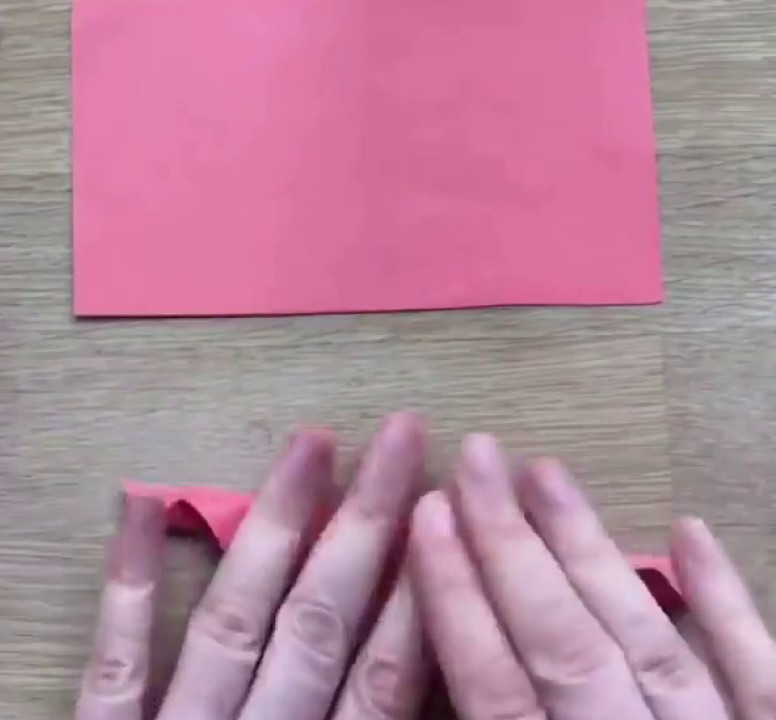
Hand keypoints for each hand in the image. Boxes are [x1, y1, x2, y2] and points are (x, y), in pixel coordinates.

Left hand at [75, 414, 430, 719]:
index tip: (445, 513)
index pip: (380, 683)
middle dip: (365, 527)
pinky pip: (117, 660)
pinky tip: (143, 501)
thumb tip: (403, 671)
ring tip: (312, 441)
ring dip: (273, 525)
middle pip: (318, 624)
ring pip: (232, 620)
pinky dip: (129, 582)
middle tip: (403, 433)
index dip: (417, 598)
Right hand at [409, 434, 775, 719]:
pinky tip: (688, 530)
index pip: (493, 685)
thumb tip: (418, 682)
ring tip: (543, 470)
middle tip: (474, 457)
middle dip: (510, 547)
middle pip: (563, 644)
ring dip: (589, 551)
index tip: (425, 515)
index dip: (455, 599)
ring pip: (647, 640)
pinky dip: (724, 600)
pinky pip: (758, 668)